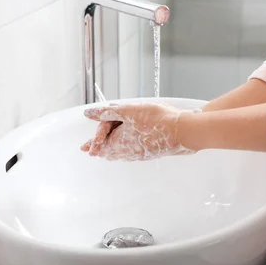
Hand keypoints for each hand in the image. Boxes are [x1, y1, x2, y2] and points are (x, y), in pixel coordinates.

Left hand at [81, 102, 197, 160]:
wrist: (181, 132)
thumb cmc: (156, 120)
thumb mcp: (127, 111)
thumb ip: (106, 112)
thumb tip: (89, 113)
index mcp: (118, 142)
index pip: (100, 141)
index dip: (93, 140)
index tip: (84, 147)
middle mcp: (127, 152)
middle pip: (109, 150)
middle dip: (100, 149)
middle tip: (91, 152)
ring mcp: (139, 154)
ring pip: (121, 154)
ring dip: (112, 152)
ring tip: (106, 154)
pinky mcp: (150, 152)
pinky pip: (132, 154)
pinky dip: (125, 151)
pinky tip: (128, 150)